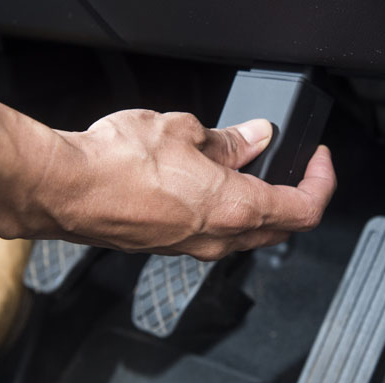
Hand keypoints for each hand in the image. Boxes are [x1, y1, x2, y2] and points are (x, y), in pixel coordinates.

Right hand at [0, 100, 335, 259]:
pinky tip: (204, 183)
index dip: (320, 182)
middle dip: (292, 194)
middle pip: (280, 227)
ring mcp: (191, 248)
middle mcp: (218, 239)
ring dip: (255, 203)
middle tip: (286, 163)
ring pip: (245, 234)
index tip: (315, 159)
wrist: (64, 189)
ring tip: (241, 165)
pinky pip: (211, 234)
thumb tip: (251, 137)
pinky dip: (222, 211)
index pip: (305, 208)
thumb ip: (228, 139)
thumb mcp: (185, 131)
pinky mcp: (167, 246)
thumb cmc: (116, 165)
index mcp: (236, 209)